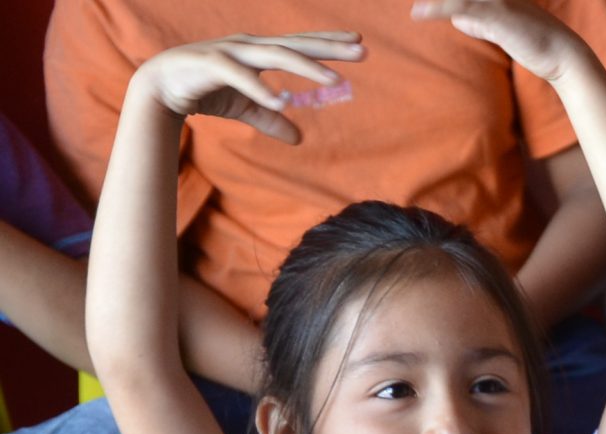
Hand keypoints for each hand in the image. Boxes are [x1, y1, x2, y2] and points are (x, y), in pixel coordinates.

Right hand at [132, 34, 363, 142]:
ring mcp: (230, 51)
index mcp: (258, 50)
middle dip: (330, 47)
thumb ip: (271, 119)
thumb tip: (299, 137)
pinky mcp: (211, 64)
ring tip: (336, 81)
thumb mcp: (244, 109)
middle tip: (364, 49)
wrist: (158, 87)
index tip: (359, 40)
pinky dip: (261, 90)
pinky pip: (240, 77)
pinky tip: (282, 104)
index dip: (328, 42)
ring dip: (307, 67)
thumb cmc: (205, 91)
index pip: (300, 44)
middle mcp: (248, 45)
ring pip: (275, 55)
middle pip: (296, 45)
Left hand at [412, 0, 584, 82]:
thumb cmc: (531, 41)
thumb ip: (475, 20)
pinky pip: (459, 7)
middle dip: (437, 0)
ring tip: (413, 8)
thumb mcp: (498, 27)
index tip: (423, 8)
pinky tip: (418, 14)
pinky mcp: (495, 12)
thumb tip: (455, 20)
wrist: (561, 54)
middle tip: (415, 7)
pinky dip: (436, 9)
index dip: (442, 1)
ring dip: (434, 1)